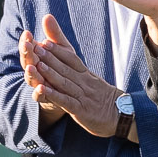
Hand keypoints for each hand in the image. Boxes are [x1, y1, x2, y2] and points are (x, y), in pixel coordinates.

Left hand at [19, 14, 127, 138]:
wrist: (122, 115)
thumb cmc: (105, 98)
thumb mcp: (94, 81)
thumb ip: (81, 71)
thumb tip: (70, 61)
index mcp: (86, 75)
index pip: (72, 59)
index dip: (58, 50)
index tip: (45, 41)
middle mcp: (84, 83)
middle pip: (65, 68)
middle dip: (49, 57)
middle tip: (35, 46)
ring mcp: (83, 96)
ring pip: (64, 82)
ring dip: (50, 73)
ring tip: (37, 64)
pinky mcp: (81, 110)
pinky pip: (66, 101)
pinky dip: (54, 95)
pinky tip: (42, 89)